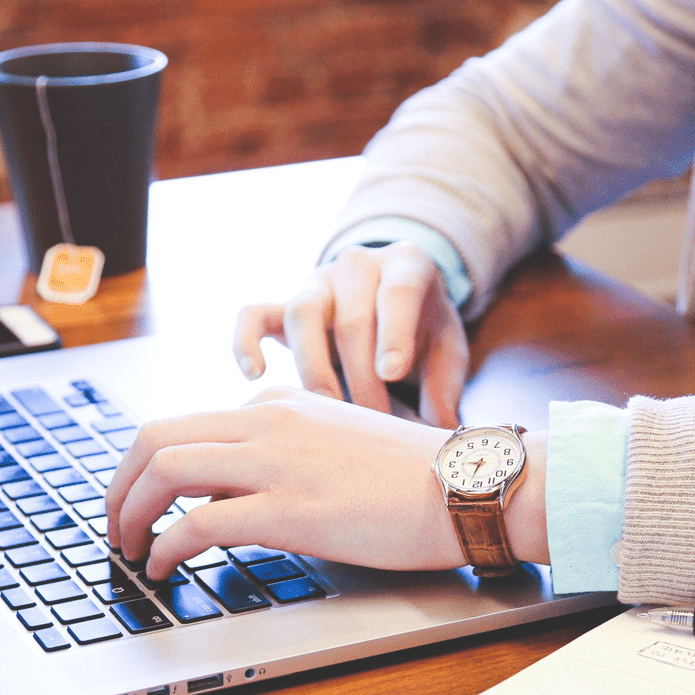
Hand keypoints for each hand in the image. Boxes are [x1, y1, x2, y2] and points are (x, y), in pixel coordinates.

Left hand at [104, 387, 465, 579]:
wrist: (466, 485)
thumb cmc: (414, 478)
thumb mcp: (335, 445)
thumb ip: (281, 457)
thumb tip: (227, 497)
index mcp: (278, 405)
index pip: (186, 425)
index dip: (146, 469)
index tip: (139, 502)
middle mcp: (268, 422)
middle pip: (156, 437)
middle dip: (119, 485)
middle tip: (114, 525)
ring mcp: (277, 462)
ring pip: (165, 470)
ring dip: (130, 513)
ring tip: (129, 549)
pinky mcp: (290, 508)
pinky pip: (199, 522)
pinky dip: (165, 547)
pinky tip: (164, 569)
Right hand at [233, 241, 469, 426]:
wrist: (394, 298)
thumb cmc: (424, 328)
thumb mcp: (447, 347)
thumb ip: (445, 385)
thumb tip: (439, 430)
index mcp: (406, 265)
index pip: (398, 292)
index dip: (394, 333)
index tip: (391, 372)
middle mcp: (357, 266)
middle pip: (352, 319)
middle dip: (362, 378)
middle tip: (374, 424)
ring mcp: (317, 283)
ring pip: (302, 314)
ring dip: (314, 368)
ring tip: (327, 411)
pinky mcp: (284, 305)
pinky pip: (253, 315)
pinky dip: (246, 341)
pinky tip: (254, 374)